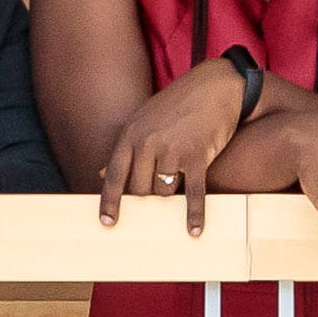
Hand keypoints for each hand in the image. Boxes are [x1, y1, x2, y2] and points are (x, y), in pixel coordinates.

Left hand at [88, 52, 254, 224]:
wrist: (217, 86)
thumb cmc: (180, 104)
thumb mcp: (145, 119)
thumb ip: (125, 148)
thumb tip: (100, 173)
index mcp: (131, 133)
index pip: (115, 174)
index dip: (109, 201)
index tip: (107, 222)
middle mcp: (148, 142)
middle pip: (140, 190)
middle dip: (147, 201)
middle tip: (155, 204)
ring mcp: (172, 149)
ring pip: (164, 193)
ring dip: (171, 197)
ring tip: (179, 189)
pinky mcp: (197, 156)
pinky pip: (193, 194)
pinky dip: (194, 214)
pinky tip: (194, 230)